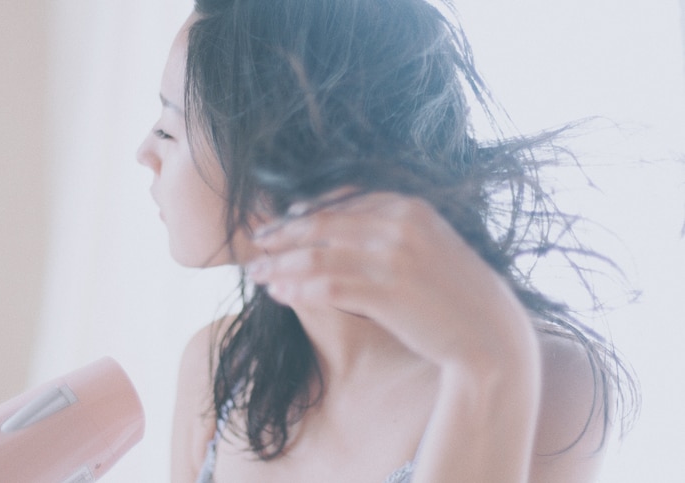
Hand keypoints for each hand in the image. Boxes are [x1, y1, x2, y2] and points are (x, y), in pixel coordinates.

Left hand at [247, 190, 533, 367]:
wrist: (491, 334)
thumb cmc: (456, 292)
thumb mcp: (429, 245)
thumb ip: (388, 230)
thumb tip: (338, 228)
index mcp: (409, 207)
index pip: (342, 201)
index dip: (303, 211)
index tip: (280, 222)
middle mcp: (399, 225)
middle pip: (322, 223)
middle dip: (282, 235)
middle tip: (257, 247)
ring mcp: (393, 258)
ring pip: (318, 255)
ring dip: (281, 265)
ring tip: (257, 275)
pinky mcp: (386, 294)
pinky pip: (327, 287)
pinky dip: (297, 290)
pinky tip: (279, 295)